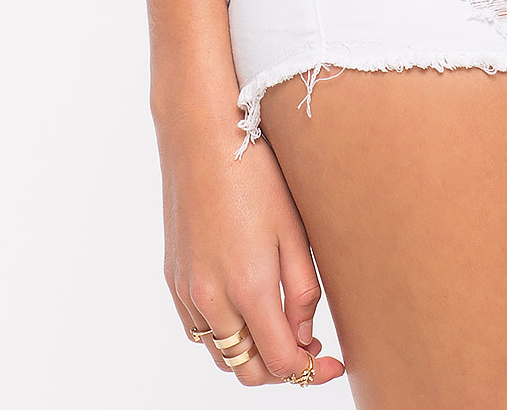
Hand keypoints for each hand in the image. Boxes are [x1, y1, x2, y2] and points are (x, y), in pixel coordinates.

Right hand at [159, 108, 346, 385]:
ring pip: (221, 353)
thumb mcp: (294, 229)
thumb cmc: (255, 171)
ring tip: (280, 324)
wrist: (202, 134)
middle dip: (281, 369)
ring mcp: (187, 291)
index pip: (281, 363)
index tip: (333, 362)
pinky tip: (246, 304)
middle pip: (248, 370)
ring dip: (252, 353)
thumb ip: (302, 291)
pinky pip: (199, 329)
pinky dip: (225, 333)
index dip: (312, 372)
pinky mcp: (173, 278)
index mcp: (249, 287)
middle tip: (308, 345)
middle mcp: (212, 298)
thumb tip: (304, 335)